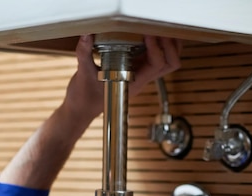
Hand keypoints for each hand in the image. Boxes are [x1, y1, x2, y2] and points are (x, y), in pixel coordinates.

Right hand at [63, 34, 181, 122]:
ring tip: (159, 30)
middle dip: (170, 46)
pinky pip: (152, 58)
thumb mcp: (83, 73)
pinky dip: (155, 46)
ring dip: (167, 46)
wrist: (81, 109)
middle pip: (169, 64)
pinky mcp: (133, 70)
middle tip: (161, 30)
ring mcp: (139, 75)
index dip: (157, 48)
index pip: (156, 65)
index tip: (148, 35)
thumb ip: (85, 52)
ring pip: (164, 61)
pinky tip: (147, 34)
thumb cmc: (85, 98)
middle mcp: (140, 79)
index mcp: (133, 82)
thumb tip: (87, 35)